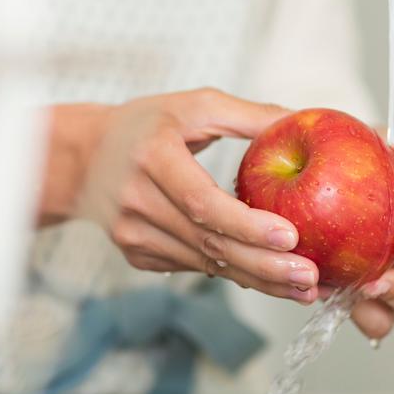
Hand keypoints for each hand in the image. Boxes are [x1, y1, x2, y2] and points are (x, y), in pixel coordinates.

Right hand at [36, 88, 320, 303]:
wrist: (84, 157)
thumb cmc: (147, 125)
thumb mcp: (195, 105)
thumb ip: (250, 115)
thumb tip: (303, 120)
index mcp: (152, 156)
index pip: (201, 201)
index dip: (246, 224)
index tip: (290, 236)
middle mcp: (136, 200)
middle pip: (208, 242)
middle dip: (264, 265)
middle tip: (310, 276)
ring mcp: (132, 233)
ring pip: (205, 263)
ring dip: (259, 279)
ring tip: (305, 288)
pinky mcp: (137, 254)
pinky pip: (195, 267)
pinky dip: (235, 274)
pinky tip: (271, 279)